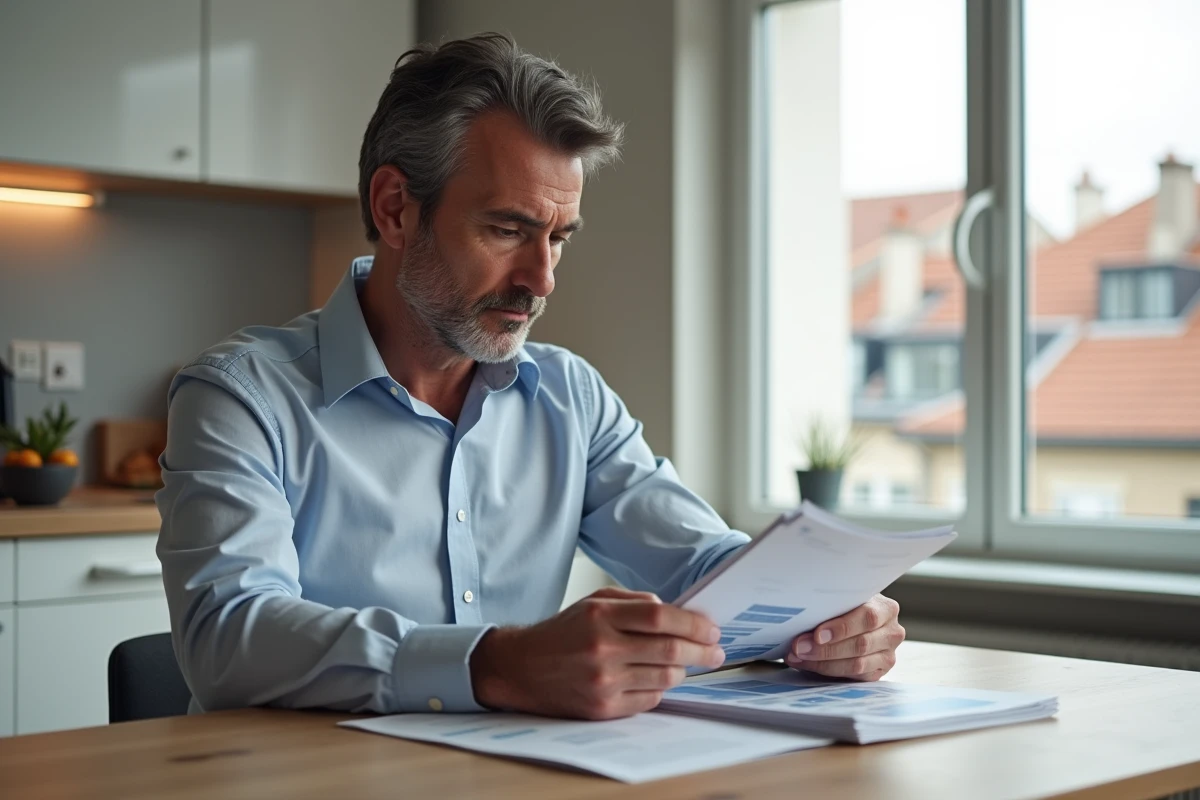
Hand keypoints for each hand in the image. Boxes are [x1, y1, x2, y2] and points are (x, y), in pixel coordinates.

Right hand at [470, 587, 724, 719]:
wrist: (521, 668)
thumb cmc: (563, 632)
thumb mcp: (594, 602)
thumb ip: (635, 602)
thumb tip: (676, 612)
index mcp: (601, 615)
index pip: (660, 616)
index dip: (693, 623)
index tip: (712, 628)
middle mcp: (602, 648)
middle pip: (669, 649)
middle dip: (702, 650)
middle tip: (716, 651)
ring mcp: (603, 681)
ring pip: (664, 677)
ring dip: (683, 670)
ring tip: (687, 663)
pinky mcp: (602, 708)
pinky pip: (649, 700)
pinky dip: (661, 689)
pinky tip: (657, 679)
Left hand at [784, 594, 903, 680]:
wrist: (857, 620)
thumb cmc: (846, 606)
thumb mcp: (843, 600)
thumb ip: (832, 606)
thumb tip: (802, 617)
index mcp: (886, 608)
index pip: (867, 618)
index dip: (841, 628)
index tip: (817, 634)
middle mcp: (892, 632)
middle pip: (860, 645)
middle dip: (826, 649)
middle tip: (799, 647)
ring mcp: (888, 655)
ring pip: (856, 664)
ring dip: (823, 662)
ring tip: (799, 657)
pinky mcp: (878, 672)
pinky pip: (854, 677)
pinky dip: (828, 671)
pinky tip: (808, 664)